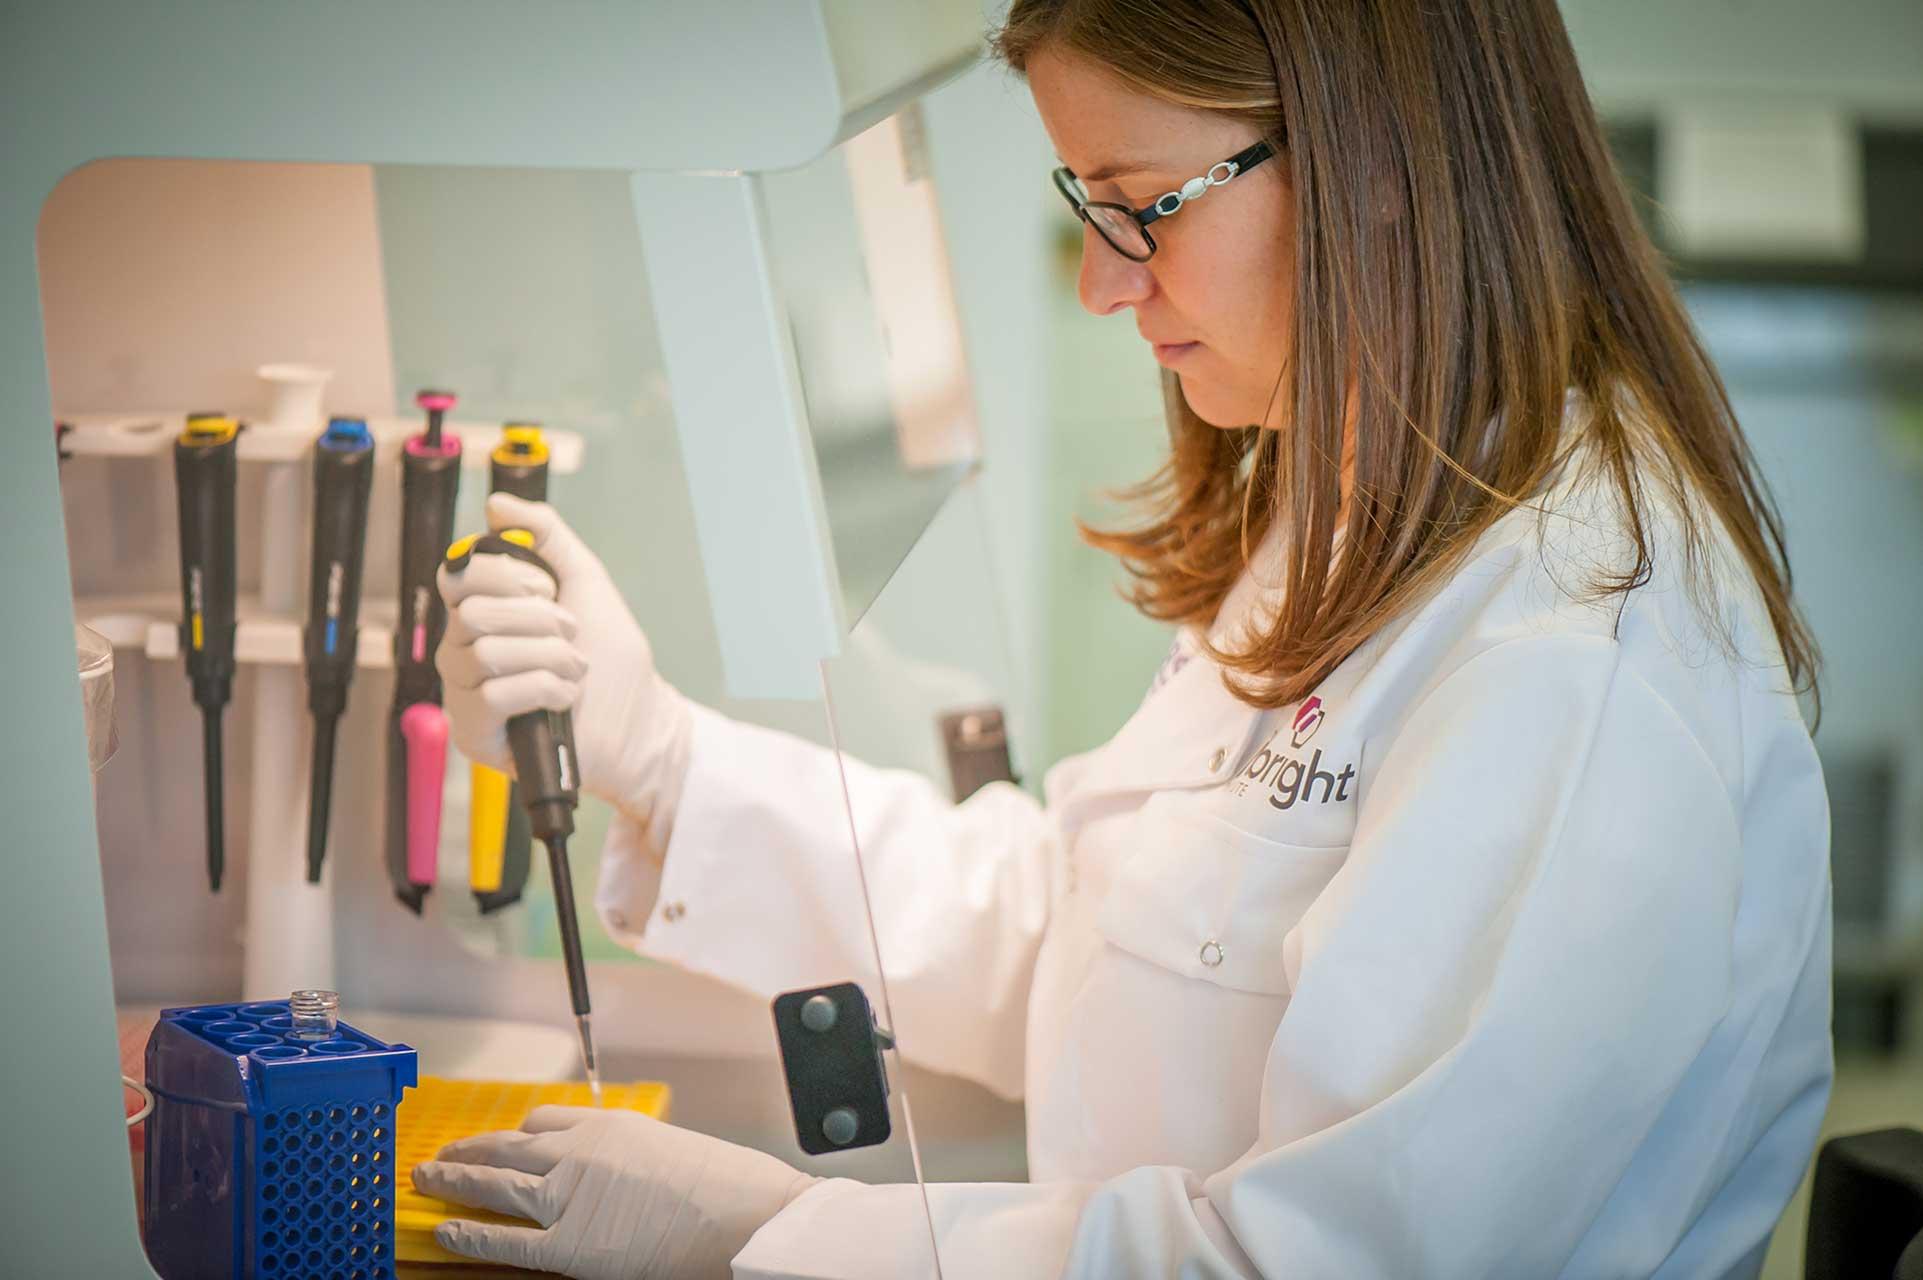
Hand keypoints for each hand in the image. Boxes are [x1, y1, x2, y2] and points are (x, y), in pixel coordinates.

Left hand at [413, 1106, 817, 1279]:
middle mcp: (579, 1151)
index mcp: (609, 1124)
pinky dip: (469, 1232)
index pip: (544, 1118)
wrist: (744, 1214)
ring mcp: (568, 1197)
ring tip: (426, 1180)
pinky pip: (503, 1238)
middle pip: (507, 1144)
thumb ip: (630, 1159)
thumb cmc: (725, 1186)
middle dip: (469, 1149)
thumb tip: (618, 1180)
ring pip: (493, 1181)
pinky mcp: (567, 1244)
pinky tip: (446, 1229)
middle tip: (441, 1153)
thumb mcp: (670, 1151)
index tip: (501, 1139)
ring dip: (453, 1179)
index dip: (516, 1132)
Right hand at [438, 493, 692, 829]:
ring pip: (486, 652)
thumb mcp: (584, 579)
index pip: (456, 575)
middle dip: (538, 620)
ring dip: (550, 656)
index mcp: (481, 611)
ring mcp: (464, 693)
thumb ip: (545, 536)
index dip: (504, 577)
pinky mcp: (475, 733)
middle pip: (472, 612)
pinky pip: (493, 696)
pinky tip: (565, 699)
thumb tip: (497, 504)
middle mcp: (463, 649)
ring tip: (576, 669)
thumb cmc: (610, 655)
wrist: (639, 718)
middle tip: (571, 635)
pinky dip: (545, 689)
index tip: (547, 591)